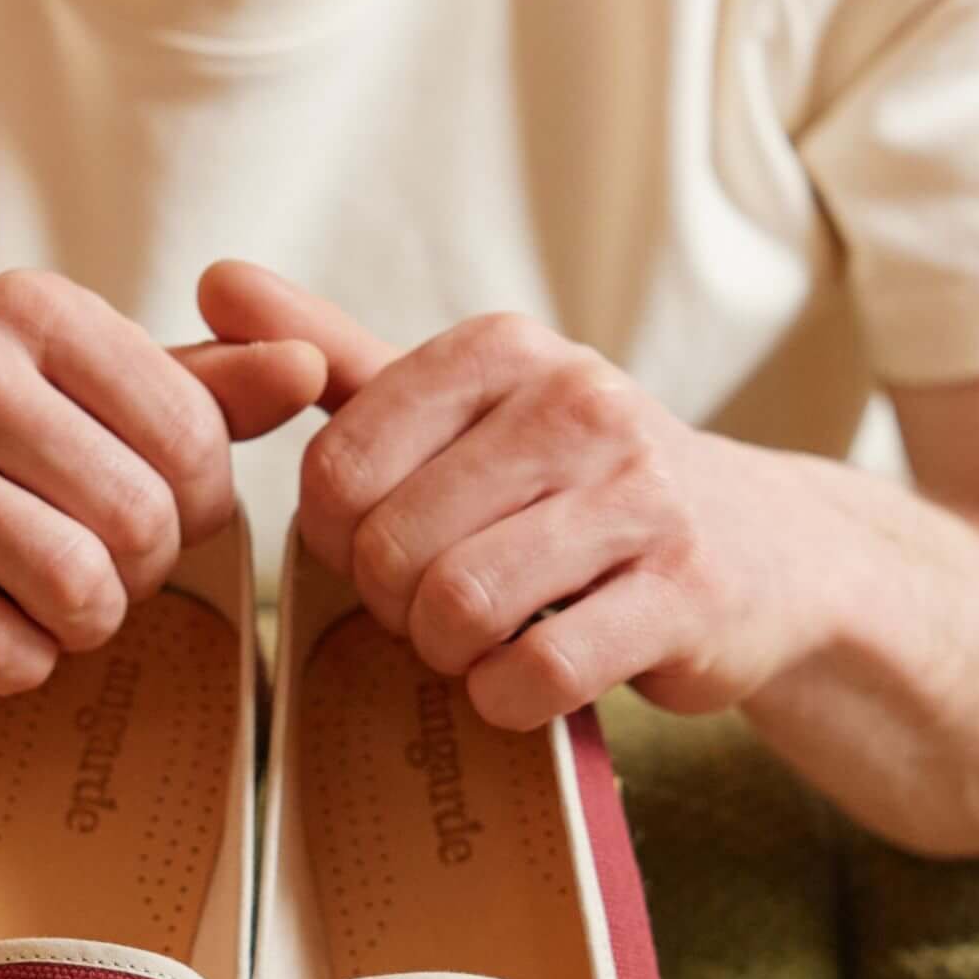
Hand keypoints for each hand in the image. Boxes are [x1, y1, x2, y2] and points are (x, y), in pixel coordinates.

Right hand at [0, 265, 327, 689]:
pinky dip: (12, 664)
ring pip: (75, 589)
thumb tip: (316, 372)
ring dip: (82, 624)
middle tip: (93, 566)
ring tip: (43, 597)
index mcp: (27, 306)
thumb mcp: (71, 387)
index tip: (149, 509)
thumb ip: (198, 387)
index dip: (196, 505)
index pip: (192, 437)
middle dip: (140, 571)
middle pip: (141, 520)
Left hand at [197, 258, 834, 726]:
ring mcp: (643, 497)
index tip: (384, 545)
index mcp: (505, 351)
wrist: (764, 550)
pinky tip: (529, 679)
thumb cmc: (576, 481)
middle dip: (393, 605)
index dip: (337, 537)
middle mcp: (580, 403)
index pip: (337, 466)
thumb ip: (336, 353)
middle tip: (434, 608)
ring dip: (448, 656)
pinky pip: (538, 673)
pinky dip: (509, 698)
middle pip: (391, 547)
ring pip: (459, 609)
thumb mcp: (463, 405)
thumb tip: (214, 280)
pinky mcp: (686, 594)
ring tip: (480, 641)